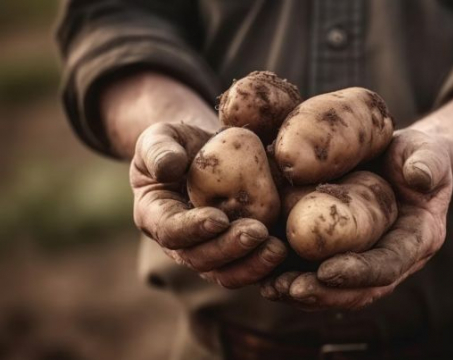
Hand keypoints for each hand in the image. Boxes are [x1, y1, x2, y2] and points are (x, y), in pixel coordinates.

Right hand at [130, 121, 286, 287]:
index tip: (218, 218)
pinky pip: (250, 268)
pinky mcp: (237, 252)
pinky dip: (267, 266)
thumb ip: (158, 150)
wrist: (205, 151)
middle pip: (201, 258)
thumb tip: (167, 168)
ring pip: (227, 272)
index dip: (193, 229)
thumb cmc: (178, 143)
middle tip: (256, 233)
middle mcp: (181, 242)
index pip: (170, 231)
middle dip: (229, 248)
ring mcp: (209, 250)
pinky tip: (288, 252)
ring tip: (277, 249)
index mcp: (156, 217)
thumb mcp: (160, 137)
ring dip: (252, 265)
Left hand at [261, 129, 451, 309]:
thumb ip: (427, 162)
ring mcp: (366, 259)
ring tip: (271, 288)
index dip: (359, 272)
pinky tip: (264, 273)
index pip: (388, 265)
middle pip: (359, 290)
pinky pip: (318, 273)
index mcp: (417, 239)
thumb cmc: (414, 154)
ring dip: (303, 293)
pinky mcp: (343, 253)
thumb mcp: (427, 152)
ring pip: (335, 289)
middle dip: (324, 293)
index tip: (326, 271)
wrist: (400, 161)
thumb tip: (419, 177)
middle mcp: (391, 258)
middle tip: (290, 289)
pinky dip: (292, 276)